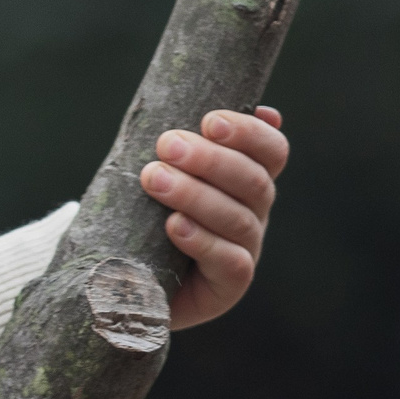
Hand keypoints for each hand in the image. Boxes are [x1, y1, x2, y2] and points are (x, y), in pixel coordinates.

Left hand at [138, 105, 287, 328]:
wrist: (128, 282)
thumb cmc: (146, 218)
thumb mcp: (164, 174)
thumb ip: (188, 146)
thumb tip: (257, 111)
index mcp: (246, 181)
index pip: (271, 151)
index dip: (249, 134)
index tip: (210, 121)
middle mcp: (253, 214)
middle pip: (253, 181)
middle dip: (210, 160)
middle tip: (166, 145)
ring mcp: (245, 250)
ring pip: (238, 219)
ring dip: (196, 194)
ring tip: (154, 178)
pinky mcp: (226, 287)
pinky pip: (229, 262)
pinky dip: (202, 240)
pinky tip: (174, 226)